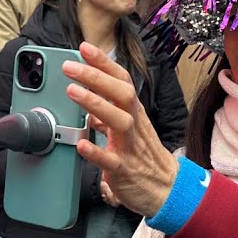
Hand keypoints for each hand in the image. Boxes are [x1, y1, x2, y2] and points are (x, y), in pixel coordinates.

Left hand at [62, 42, 178, 218]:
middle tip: (70, 66)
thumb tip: (89, 100)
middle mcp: (134, 125)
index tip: (85, 47)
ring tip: (72, 91)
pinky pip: (111, 160)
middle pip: (121, 94)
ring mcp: (130, 147)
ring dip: (95, 104)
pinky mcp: (124, 170)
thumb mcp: (128, 130)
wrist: (167, 189)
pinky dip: (96, 151)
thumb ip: (108, 114)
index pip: (121, 81)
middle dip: (96, 77)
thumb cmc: (144, 157)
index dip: (104, 63)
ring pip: (118, 121)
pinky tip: (81, 144)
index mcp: (134, 113)